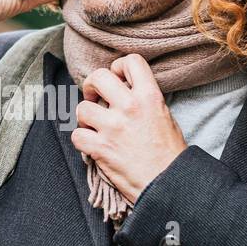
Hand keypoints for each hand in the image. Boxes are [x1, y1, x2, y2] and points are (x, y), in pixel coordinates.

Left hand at [70, 53, 187, 204]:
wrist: (169, 184)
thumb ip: (144, 99)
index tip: (116, 80)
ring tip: (95, 126)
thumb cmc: (169, 154)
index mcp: (149, 96)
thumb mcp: (165, 115)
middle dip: (91, 86)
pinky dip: (82, 141)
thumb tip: (125, 90)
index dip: (118, 67)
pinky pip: (76, 135)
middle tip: (95, 98)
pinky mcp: (100, 148)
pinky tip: (92, 145)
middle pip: (97, 77)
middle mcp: (129, 107)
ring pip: (81, 107)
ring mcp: (113, 127)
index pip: (130, 61)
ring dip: (85, 118)